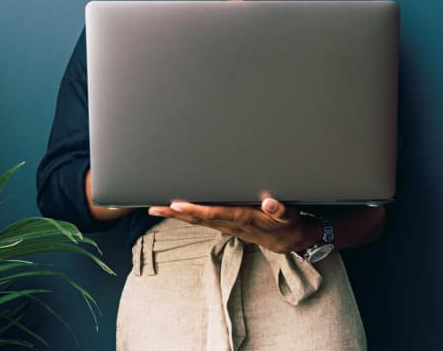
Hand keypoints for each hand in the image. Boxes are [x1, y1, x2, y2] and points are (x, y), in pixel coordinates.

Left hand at [147, 196, 319, 253]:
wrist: (287, 240)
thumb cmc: (287, 223)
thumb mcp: (289, 215)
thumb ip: (279, 208)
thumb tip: (269, 201)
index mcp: (242, 218)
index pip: (213, 213)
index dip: (194, 209)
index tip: (177, 204)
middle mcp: (230, 223)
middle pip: (197, 218)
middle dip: (175, 213)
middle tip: (153, 207)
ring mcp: (226, 225)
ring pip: (196, 220)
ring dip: (176, 215)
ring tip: (156, 208)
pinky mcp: (226, 224)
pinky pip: (202, 220)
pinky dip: (187, 215)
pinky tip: (177, 211)